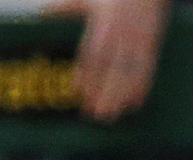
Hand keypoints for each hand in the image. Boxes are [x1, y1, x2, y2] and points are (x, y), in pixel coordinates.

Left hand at [65, 0, 166, 121]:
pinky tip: (133, 105)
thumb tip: (40, 12)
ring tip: (110, 115)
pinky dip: (141, 88)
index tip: (76, 90)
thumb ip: (65, 8)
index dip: (85, 73)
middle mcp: (122, 34)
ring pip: (129, 73)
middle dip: (103, 91)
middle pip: (111, 67)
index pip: (92, 52)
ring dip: (120, 96)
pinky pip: (147, 69)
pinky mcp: (152, 45)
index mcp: (103, 23)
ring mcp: (138, 41)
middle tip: (94, 113)